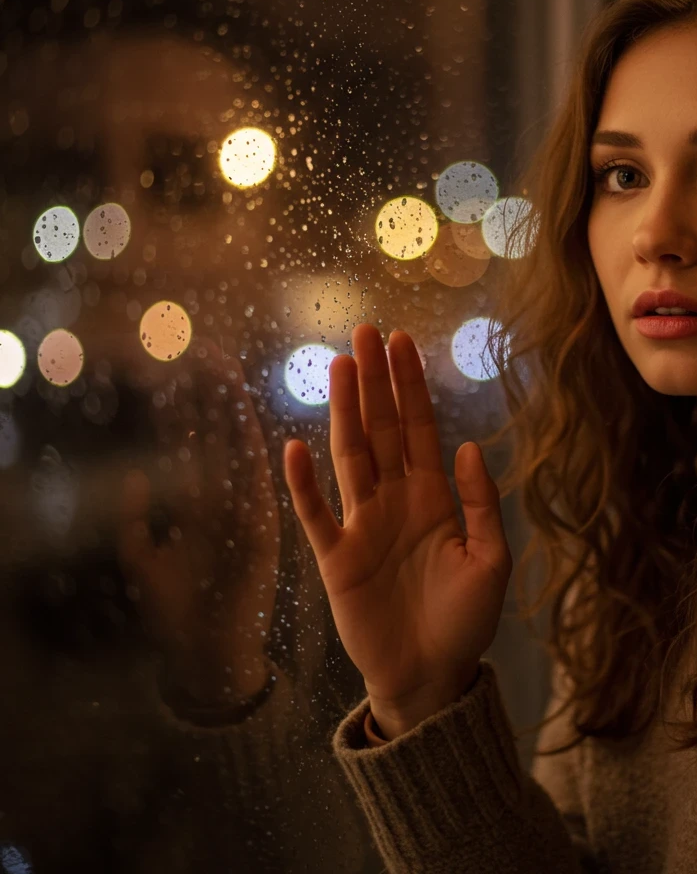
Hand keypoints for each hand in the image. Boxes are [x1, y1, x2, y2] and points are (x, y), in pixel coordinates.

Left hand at [117, 338, 280, 707]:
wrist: (210, 651)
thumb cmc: (175, 614)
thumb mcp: (142, 565)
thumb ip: (133, 522)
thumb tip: (134, 475)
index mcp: (192, 504)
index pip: (184, 445)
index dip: (176, 408)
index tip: (169, 370)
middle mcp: (219, 498)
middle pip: (212, 433)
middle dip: (206, 392)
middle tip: (202, 346)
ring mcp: (243, 506)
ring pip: (235, 444)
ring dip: (229, 406)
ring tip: (222, 364)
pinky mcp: (261, 522)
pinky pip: (256, 479)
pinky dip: (252, 447)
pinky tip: (244, 415)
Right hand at [283, 324, 511, 730]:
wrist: (431, 676)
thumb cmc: (464, 621)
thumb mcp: (490, 560)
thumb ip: (480, 503)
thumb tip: (469, 447)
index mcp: (433, 497)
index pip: (418, 428)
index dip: (410, 385)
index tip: (402, 341)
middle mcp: (395, 500)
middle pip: (381, 429)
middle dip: (375, 381)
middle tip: (366, 332)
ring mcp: (363, 525)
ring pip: (350, 456)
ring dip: (345, 412)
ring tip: (340, 367)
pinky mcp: (336, 558)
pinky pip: (316, 514)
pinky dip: (304, 484)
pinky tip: (296, 447)